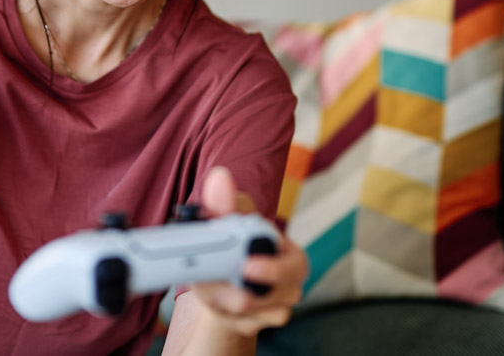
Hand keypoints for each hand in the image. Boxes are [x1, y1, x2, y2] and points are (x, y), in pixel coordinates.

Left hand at [190, 167, 307, 336]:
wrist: (221, 284)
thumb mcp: (225, 223)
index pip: (294, 263)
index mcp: (288, 253)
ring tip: (209, 286)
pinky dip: (225, 313)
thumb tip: (219, 178)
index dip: (273, 267)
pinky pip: (246, 325)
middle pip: (284, 294)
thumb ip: (224, 204)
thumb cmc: (230, 246)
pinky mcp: (257, 324)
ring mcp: (276, 306)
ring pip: (259, 312)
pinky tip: (215, 301)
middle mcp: (289, 283)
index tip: (247, 266)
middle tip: (231, 287)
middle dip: (255, 292)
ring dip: (228, 299)